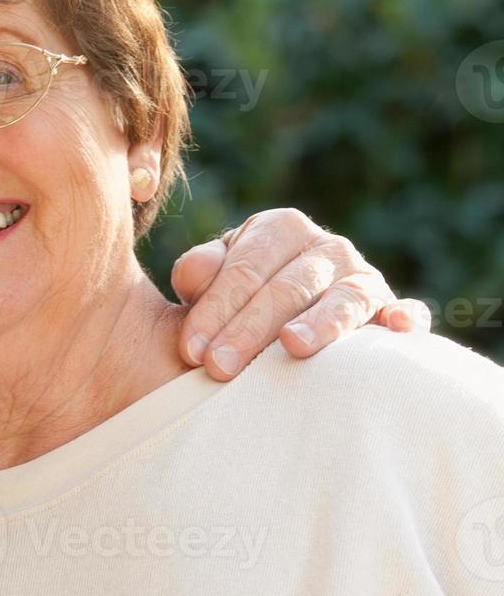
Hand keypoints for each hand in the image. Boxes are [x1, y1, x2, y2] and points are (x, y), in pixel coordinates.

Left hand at [171, 207, 429, 380]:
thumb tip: (192, 276)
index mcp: (280, 227)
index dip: (214, 309)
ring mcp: (364, 276)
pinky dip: (403, 317)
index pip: (243, 269)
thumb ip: (199, 272)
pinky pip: (403, 311)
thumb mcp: (215, 278)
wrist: (293, 311)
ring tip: (292, 346)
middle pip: (286, 288)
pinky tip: (398, 328)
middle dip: (248, 329)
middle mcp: (326, 246)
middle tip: (218, 368)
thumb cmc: (243, 296)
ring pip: (341, 299)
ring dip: (319, 323)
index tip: (190, 350)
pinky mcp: (392, 308)